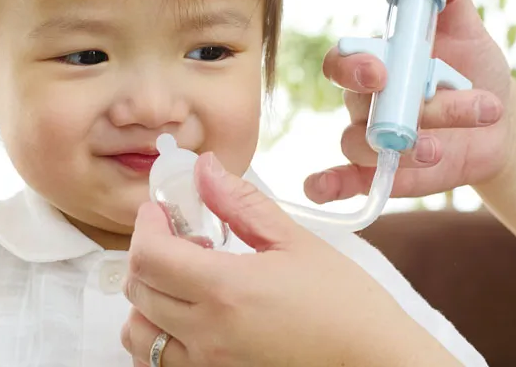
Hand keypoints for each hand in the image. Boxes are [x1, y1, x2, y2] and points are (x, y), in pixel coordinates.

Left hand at [119, 154, 456, 365]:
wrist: (376, 363)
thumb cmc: (347, 308)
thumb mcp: (295, 243)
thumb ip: (241, 204)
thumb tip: (204, 169)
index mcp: (226, 290)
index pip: (148, 255)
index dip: (145, 225)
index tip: (160, 211)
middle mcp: (208, 333)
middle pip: (138, 289)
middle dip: (148, 254)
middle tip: (182, 239)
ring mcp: (208, 365)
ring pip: (139, 333)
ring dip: (146, 301)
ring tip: (183, 283)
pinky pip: (158, 364)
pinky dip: (156, 340)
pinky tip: (185, 319)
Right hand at [309, 0, 513, 201]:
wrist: (505, 124)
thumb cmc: (476, 69)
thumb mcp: (469, 30)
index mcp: (377, 62)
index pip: (342, 61)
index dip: (353, 66)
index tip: (381, 68)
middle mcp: (365, 101)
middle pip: (360, 106)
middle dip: (396, 109)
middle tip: (424, 107)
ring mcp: (371, 139)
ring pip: (362, 144)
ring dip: (402, 146)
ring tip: (442, 146)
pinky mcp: (382, 174)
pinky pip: (345, 181)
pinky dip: (329, 185)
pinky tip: (321, 189)